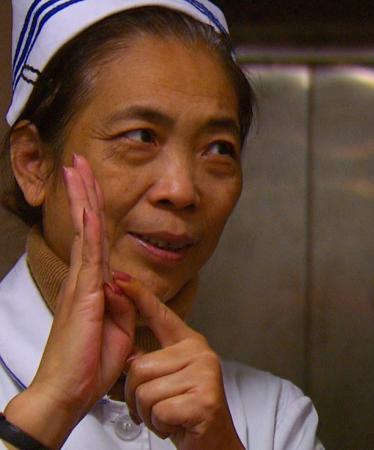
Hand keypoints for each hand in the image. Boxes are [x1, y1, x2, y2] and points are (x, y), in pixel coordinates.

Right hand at [3, 155, 135, 447]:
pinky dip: (88, 227)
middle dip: (84, 191)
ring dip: (83, 197)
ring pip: (85, 230)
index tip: (91, 184)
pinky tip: (87, 206)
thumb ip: (122, 301)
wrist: (69, 390)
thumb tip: (123, 283)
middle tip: (78, 161)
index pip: (95, 238)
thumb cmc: (90, 363)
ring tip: (77, 168)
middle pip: (87, 225)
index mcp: (92, 285)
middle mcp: (84, 278)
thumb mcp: (118, 326)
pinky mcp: (84, 293)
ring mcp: (82, 283)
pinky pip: (89, 253)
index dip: (94, 210)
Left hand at [114, 272, 243, 449]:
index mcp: (190, 343)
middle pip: (139, 367)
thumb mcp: (168, 380)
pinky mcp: (204, 399)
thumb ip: (154, 361)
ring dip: (148, 414)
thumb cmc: (186, 411)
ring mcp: (205, 374)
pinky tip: (175, 424)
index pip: (160, 315)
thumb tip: (131, 355)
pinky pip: (159, 410)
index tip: (119, 277)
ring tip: (166, 415)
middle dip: (136, 397)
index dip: (138, 296)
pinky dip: (159, 424)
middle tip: (155, 408)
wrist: (212, 442)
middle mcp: (200, 353)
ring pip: (145, 391)